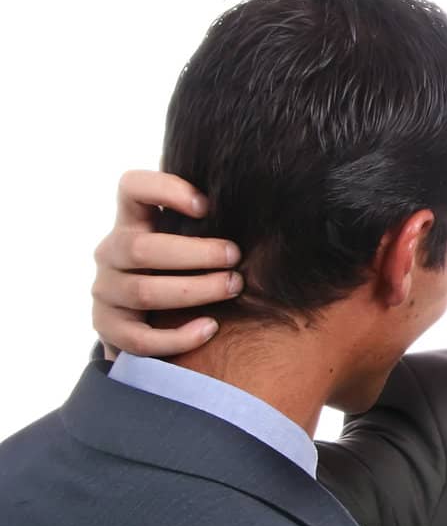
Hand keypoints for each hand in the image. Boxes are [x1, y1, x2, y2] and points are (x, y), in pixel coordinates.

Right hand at [91, 170, 241, 358]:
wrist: (144, 320)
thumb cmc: (180, 267)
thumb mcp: (185, 239)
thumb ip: (206, 224)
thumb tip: (260, 214)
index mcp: (131, 222)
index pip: (131, 187)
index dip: (164, 190)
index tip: (206, 206)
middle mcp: (112, 253)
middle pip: (142, 249)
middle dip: (196, 253)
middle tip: (235, 257)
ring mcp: (106, 291)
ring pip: (144, 292)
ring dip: (195, 290)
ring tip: (233, 287)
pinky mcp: (110, 328)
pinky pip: (140, 338)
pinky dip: (178, 336)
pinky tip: (210, 328)